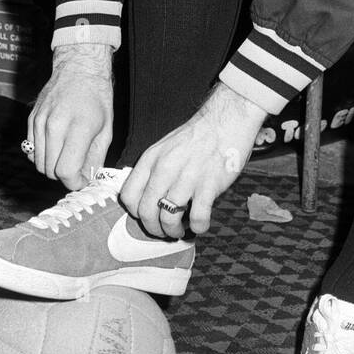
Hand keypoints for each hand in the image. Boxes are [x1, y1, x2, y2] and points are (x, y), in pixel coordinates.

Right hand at [26, 44, 113, 188]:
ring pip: (37, 162)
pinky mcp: (31, 119)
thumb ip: (96, 158)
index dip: (75, 183)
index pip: (66, 171)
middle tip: (77, 169)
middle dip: (64, 176)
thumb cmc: (97, 97)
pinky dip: (42, 154)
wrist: (79, 68)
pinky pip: (31, 149)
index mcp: (78, 128)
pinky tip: (56, 145)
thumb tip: (87, 179)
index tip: (81, 181)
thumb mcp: (106, 129)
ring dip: (52, 166)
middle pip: (50, 170)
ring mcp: (40, 122)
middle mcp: (55, 126)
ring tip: (67, 156)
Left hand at [119, 83, 266, 238]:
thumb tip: (148, 198)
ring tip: (181, 231)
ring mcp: (187, 178)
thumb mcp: (165, 148)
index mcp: (151, 159)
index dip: (136, 213)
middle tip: (164, 232)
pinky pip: (198, 218)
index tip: (147, 217)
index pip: (128, 196)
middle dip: (154, 229)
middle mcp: (165, 169)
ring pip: (169, 219)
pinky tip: (200, 224)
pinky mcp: (209, 185)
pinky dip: (198, 227)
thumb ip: (153, 170)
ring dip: (174, 232)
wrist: (225, 121)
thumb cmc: (197, 136)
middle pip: (146, 212)